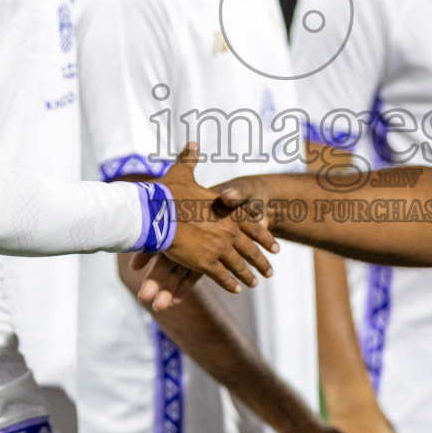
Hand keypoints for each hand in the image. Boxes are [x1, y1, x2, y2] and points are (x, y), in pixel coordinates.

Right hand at [139, 144, 278, 307]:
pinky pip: (222, 276)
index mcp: (227, 210)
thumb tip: (191, 143)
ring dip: (248, 275)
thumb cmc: (168, 193)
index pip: (253, 224)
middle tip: (270, 272)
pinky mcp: (205, 263)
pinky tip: (235, 289)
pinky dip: (230, 283)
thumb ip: (190, 159)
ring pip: (239, 265)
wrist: (156, 213)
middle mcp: (229, 230)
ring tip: (255, 283)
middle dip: (261, 261)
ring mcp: (219, 248)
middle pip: (250, 249)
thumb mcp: (181, 173)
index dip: (265, 237)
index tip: (275, 247)